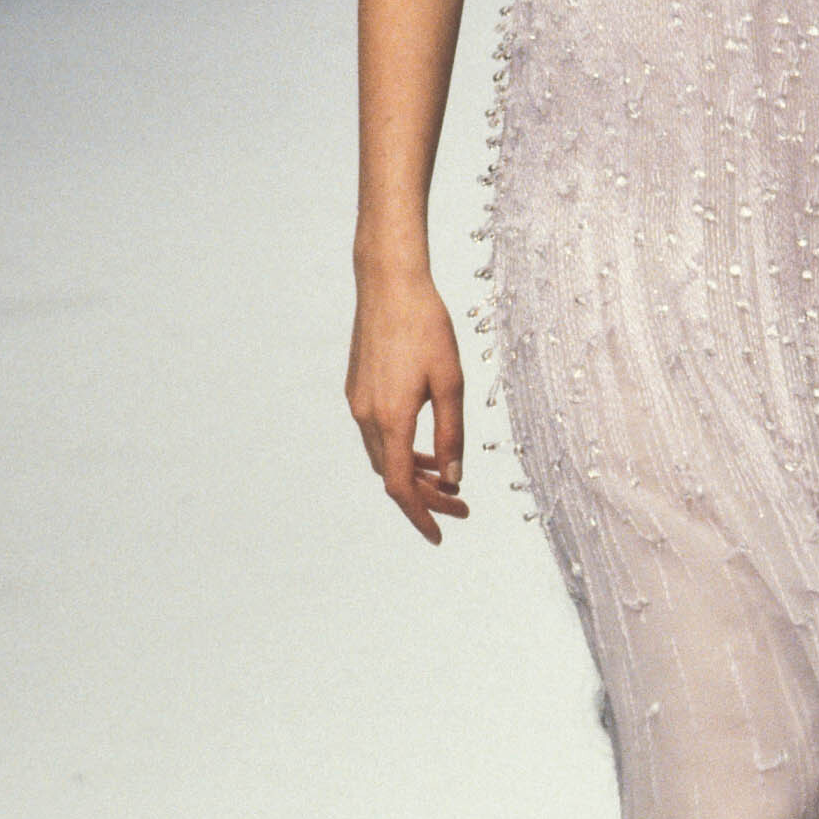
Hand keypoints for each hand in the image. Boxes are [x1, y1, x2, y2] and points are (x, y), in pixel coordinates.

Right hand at [346, 270, 469, 542]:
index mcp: (391, 419)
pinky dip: (402, 450)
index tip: (441, 534)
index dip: (421, 515)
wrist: (389, 284)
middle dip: (426, 498)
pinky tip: (425, 447)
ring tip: (447, 481)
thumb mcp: (451, 383)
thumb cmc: (427, 327)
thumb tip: (453, 481)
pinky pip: (378, 435)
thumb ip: (452, 435)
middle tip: (462, 506)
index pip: (401, 488)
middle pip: (393, 477)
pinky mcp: (357, 389)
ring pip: (384, 457)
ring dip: (414, 474)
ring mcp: (357, 403)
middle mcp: (367, 416)